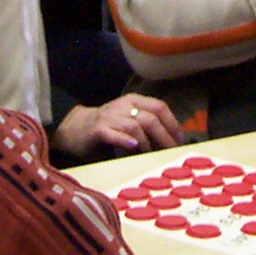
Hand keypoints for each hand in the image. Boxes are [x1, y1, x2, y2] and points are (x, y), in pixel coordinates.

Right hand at [58, 95, 183, 157]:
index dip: (172, 123)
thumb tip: (173, 139)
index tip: (179, 139)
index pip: (159, 107)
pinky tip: (133, 147)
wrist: (75, 127)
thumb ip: (147, 124)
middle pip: (150, 118)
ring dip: (147, 143)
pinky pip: (114, 134)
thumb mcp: (129, 118)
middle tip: (170, 151)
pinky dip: (125, 141)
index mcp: (134, 100)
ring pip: (135, 126)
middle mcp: (123, 106)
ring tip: (151, 154)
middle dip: (164, 136)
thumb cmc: (109, 126)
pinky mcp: (98, 130)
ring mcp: (110, 117)